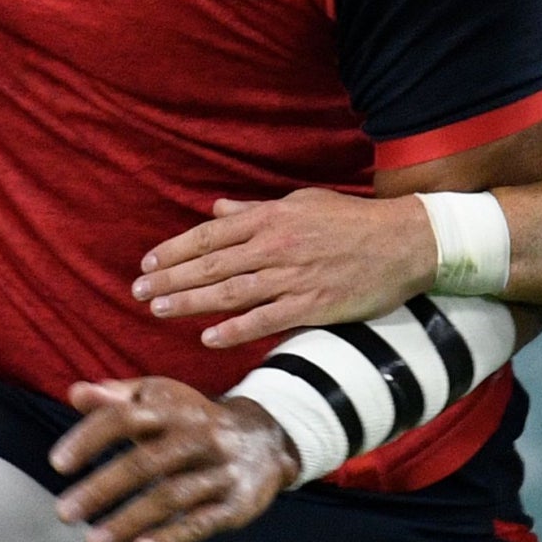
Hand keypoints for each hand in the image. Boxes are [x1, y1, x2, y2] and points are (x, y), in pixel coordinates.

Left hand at [48, 379, 298, 541]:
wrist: (269, 438)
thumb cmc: (196, 421)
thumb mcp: (163, 400)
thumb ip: (118, 398)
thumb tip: (76, 393)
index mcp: (176, 408)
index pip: (127, 418)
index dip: (90, 438)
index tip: (57, 464)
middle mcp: (200, 436)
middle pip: (146, 462)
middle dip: (102, 488)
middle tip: (64, 512)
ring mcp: (220, 471)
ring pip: (171, 496)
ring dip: (128, 520)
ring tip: (92, 541)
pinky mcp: (236, 504)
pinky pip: (203, 522)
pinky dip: (172, 536)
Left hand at [131, 190, 436, 348]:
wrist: (405, 242)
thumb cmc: (352, 220)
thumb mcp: (301, 203)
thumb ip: (256, 211)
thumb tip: (216, 210)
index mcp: (272, 218)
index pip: (210, 235)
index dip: (175, 250)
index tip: (147, 262)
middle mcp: (276, 246)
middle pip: (211, 264)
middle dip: (170, 278)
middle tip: (137, 291)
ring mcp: (293, 277)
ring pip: (230, 292)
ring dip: (190, 302)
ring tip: (158, 310)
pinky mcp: (313, 304)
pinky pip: (266, 320)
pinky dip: (235, 330)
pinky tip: (208, 339)